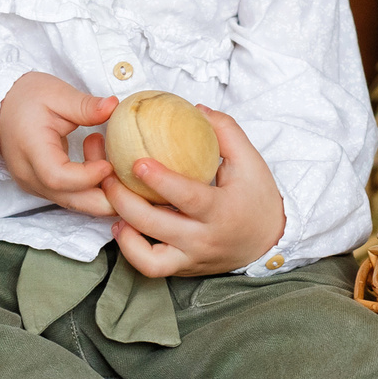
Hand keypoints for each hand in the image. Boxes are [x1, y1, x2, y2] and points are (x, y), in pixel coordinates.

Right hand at [0, 72, 117, 215]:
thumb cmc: (26, 97)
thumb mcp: (56, 93)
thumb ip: (85, 105)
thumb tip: (114, 106)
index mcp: (31, 150)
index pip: (58, 177)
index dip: (88, 176)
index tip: (110, 163)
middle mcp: (30, 175)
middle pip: (70, 201)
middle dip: (105, 198)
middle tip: (129, 179)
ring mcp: (35, 184)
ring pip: (74, 202)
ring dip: (99, 190)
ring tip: (110, 158)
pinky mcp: (42, 186)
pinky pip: (71, 196)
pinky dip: (91, 187)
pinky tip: (101, 162)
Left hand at [96, 105, 285, 276]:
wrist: (270, 242)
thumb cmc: (258, 198)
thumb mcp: (251, 161)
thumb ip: (226, 132)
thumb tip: (195, 109)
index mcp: (222, 211)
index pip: (188, 198)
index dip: (160, 181)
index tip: (137, 162)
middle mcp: (204, 239)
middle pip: (156, 225)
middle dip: (124, 201)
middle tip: (107, 176)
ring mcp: (192, 258)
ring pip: (149, 258)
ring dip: (124, 232)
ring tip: (111, 205)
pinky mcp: (183, 268)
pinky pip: (151, 267)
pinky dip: (131, 249)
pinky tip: (122, 226)